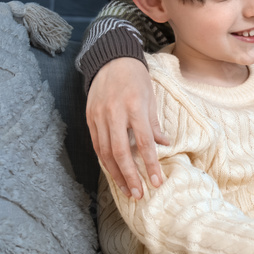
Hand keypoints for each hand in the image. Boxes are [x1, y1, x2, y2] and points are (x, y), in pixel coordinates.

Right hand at [86, 57, 168, 198]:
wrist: (111, 60)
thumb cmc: (136, 78)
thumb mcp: (150, 98)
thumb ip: (154, 124)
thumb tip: (164, 145)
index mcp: (134, 107)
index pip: (144, 143)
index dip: (150, 165)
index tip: (157, 182)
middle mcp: (114, 113)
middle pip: (121, 152)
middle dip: (130, 176)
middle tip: (139, 193)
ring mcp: (99, 116)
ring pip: (106, 152)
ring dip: (116, 174)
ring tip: (126, 190)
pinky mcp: (89, 118)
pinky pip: (97, 145)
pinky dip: (105, 161)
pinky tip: (113, 173)